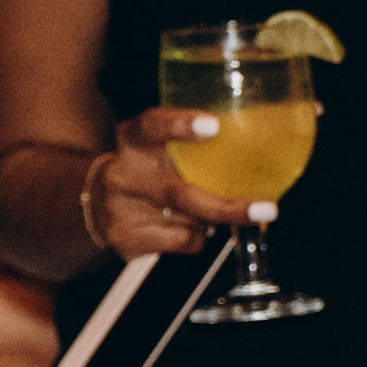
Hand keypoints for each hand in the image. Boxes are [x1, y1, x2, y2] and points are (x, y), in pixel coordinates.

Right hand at [80, 114, 256, 260]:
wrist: (94, 203)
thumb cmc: (147, 168)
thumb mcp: (160, 146)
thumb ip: (198, 142)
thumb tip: (272, 139)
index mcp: (133, 139)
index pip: (152, 125)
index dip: (181, 124)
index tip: (213, 125)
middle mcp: (122, 173)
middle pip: (180, 194)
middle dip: (227, 207)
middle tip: (266, 210)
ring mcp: (120, 210)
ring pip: (190, 223)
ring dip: (211, 220)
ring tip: (204, 209)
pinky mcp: (125, 240)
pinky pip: (184, 242)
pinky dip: (197, 236)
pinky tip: (183, 225)